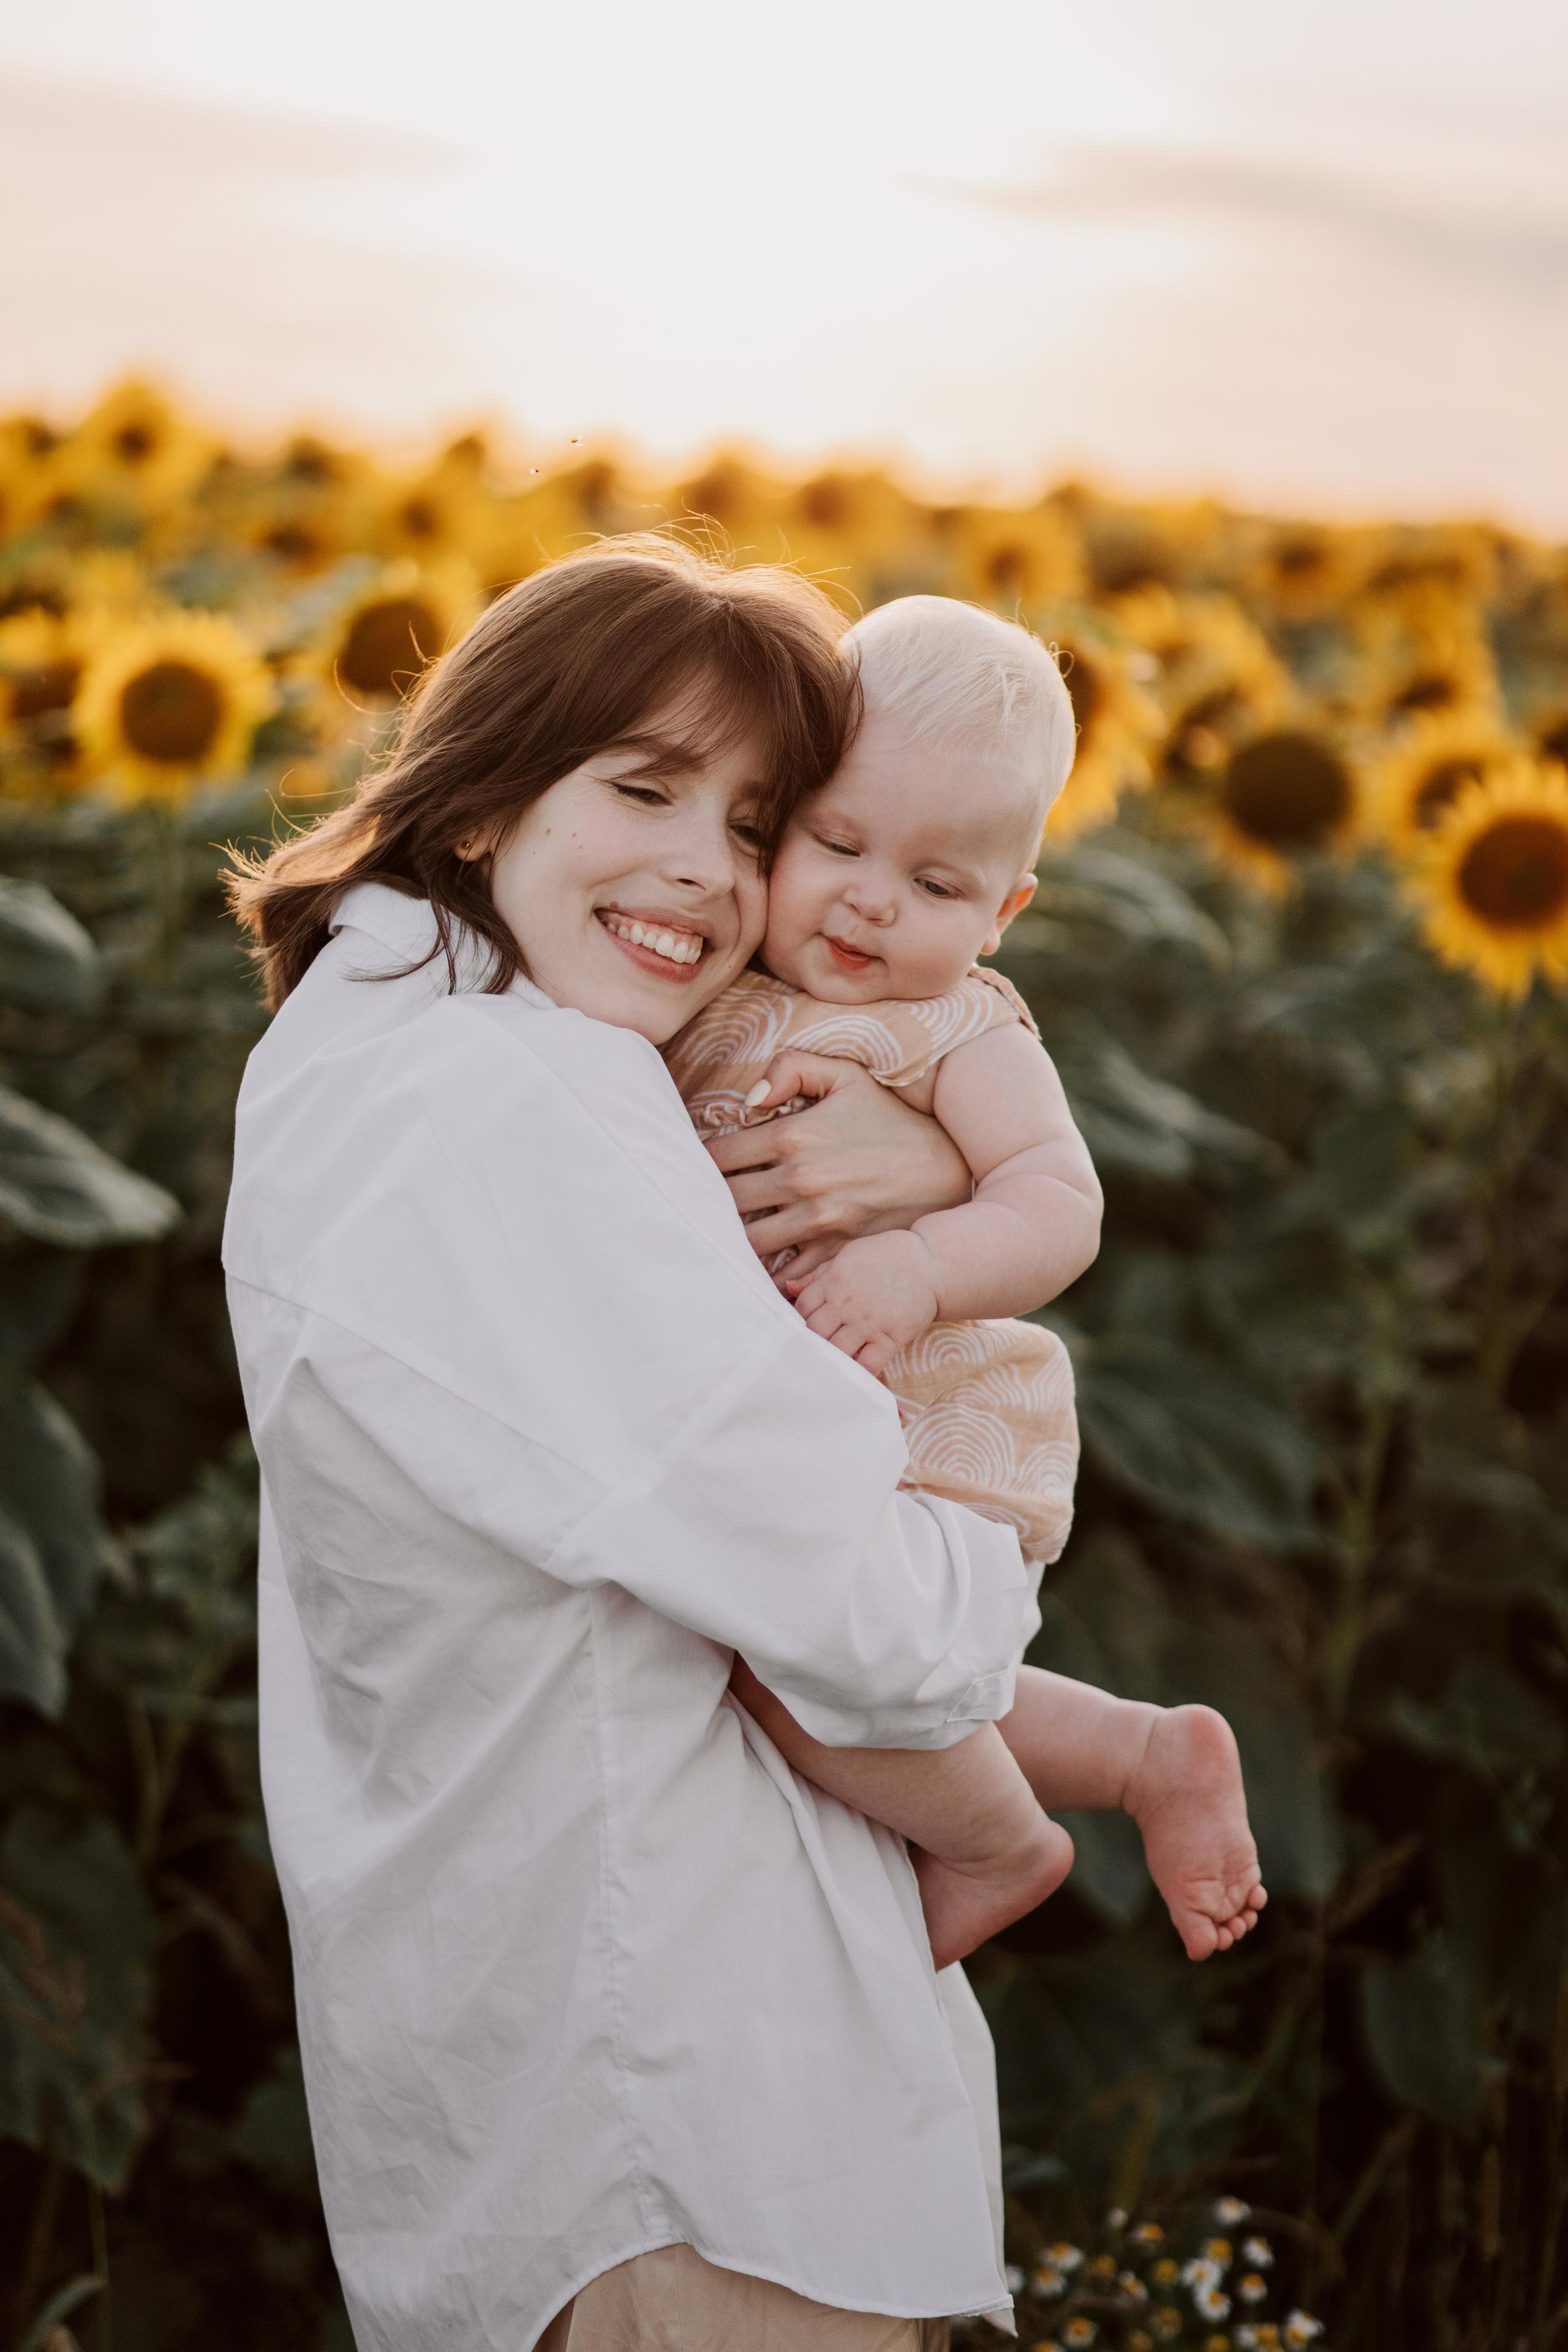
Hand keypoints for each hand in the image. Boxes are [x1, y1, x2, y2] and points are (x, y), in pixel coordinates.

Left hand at [704, 1050, 970, 1281]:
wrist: (948, 1169)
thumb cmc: (892, 1119)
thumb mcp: (847, 1076)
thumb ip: (793, 1067)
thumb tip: (751, 1096)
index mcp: (793, 1136)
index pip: (717, 1156)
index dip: (700, 1160)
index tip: (699, 1163)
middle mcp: (800, 1182)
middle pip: (724, 1200)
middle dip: (708, 1199)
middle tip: (702, 1198)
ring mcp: (817, 1222)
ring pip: (746, 1240)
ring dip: (732, 1235)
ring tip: (725, 1228)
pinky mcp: (835, 1251)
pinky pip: (784, 1273)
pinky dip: (768, 1269)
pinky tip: (762, 1260)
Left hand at [789, 1230, 939, 1375]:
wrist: (932, 1263)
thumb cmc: (888, 1256)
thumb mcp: (849, 1255)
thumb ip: (819, 1274)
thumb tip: (789, 1287)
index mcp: (834, 1281)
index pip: (802, 1307)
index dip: (801, 1317)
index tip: (809, 1323)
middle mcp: (847, 1303)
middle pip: (813, 1331)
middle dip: (812, 1339)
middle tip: (817, 1344)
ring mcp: (868, 1322)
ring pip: (836, 1350)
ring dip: (832, 1357)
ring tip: (833, 1360)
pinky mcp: (891, 1337)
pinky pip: (868, 1364)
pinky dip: (859, 1372)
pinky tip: (856, 1370)